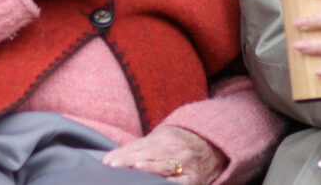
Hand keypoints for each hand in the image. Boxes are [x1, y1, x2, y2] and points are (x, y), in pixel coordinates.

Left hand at [102, 126, 226, 183]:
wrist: (212, 148)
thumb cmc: (177, 145)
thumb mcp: (159, 140)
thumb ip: (136, 149)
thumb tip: (108, 160)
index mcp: (167, 139)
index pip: (141, 147)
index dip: (125, 155)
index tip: (109, 162)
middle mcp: (177, 151)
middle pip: (151, 156)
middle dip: (132, 162)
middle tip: (114, 167)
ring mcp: (186, 167)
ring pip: (163, 169)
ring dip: (148, 172)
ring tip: (135, 174)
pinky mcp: (193, 182)